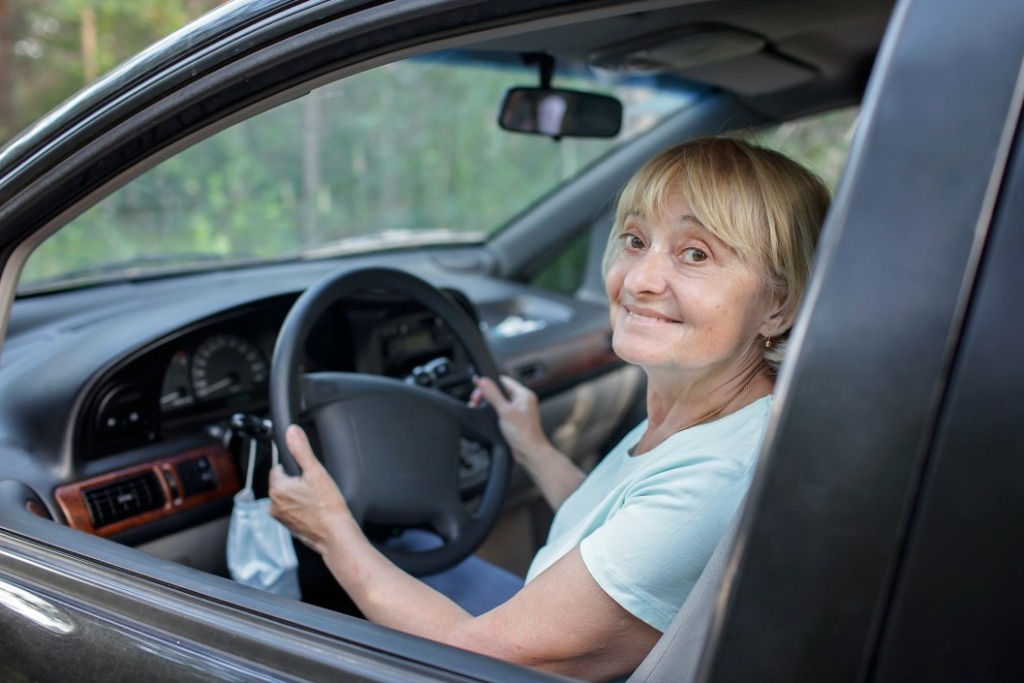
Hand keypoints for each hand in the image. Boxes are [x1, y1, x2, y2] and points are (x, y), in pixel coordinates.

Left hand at [268, 424, 354, 554]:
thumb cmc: (328, 507)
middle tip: (314, 489)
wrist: (336, 535)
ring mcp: (280, 518)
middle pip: (283, 483)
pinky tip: (315, 511)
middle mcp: (274, 505)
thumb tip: (291, 431)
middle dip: (297, 483)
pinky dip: (301, 509)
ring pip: (288, 498)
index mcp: (278, 488)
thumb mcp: (316, 471)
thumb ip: (301, 450)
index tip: (307, 475)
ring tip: (316, 500)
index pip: (279, 468)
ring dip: (298, 496)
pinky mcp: (288, 527)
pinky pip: (292, 511)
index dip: (295, 469)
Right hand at [470, 375, 548, 465]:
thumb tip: (483, 381)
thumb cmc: (524, 434)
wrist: (530, 452)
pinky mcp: (513, 420)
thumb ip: (493, 395)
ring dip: (487, 403)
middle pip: (499, 391)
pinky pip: (500, 411)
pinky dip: (491, 412)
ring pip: (498, 401)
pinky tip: (485, 416)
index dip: (489, 383)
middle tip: (475, 400)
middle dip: (485, 394)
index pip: (503, 381)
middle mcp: (522, 401)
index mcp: (523, 394)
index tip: (477, 386)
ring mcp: (518, 411)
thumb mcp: (505, 411)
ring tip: (476, 407)